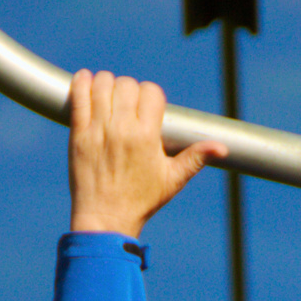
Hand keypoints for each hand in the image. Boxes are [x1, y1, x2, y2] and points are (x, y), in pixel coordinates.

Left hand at [68, 70, 226, 238]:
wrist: (106, 220)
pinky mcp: (78, 135)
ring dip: (106, 83)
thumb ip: (196, 158)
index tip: (146, 109)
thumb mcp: (172, 180)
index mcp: (147, 137)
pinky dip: (81, 83)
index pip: (151, 91)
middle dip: (129, 90)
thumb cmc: (140, 201)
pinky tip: (86, 81)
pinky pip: (78, 97)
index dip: (151, 96)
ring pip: (103, 84)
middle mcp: (122, 129)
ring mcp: (98, 131)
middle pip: (127, 84)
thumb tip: (222, 148)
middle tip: (126, 106)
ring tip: (108, 95)